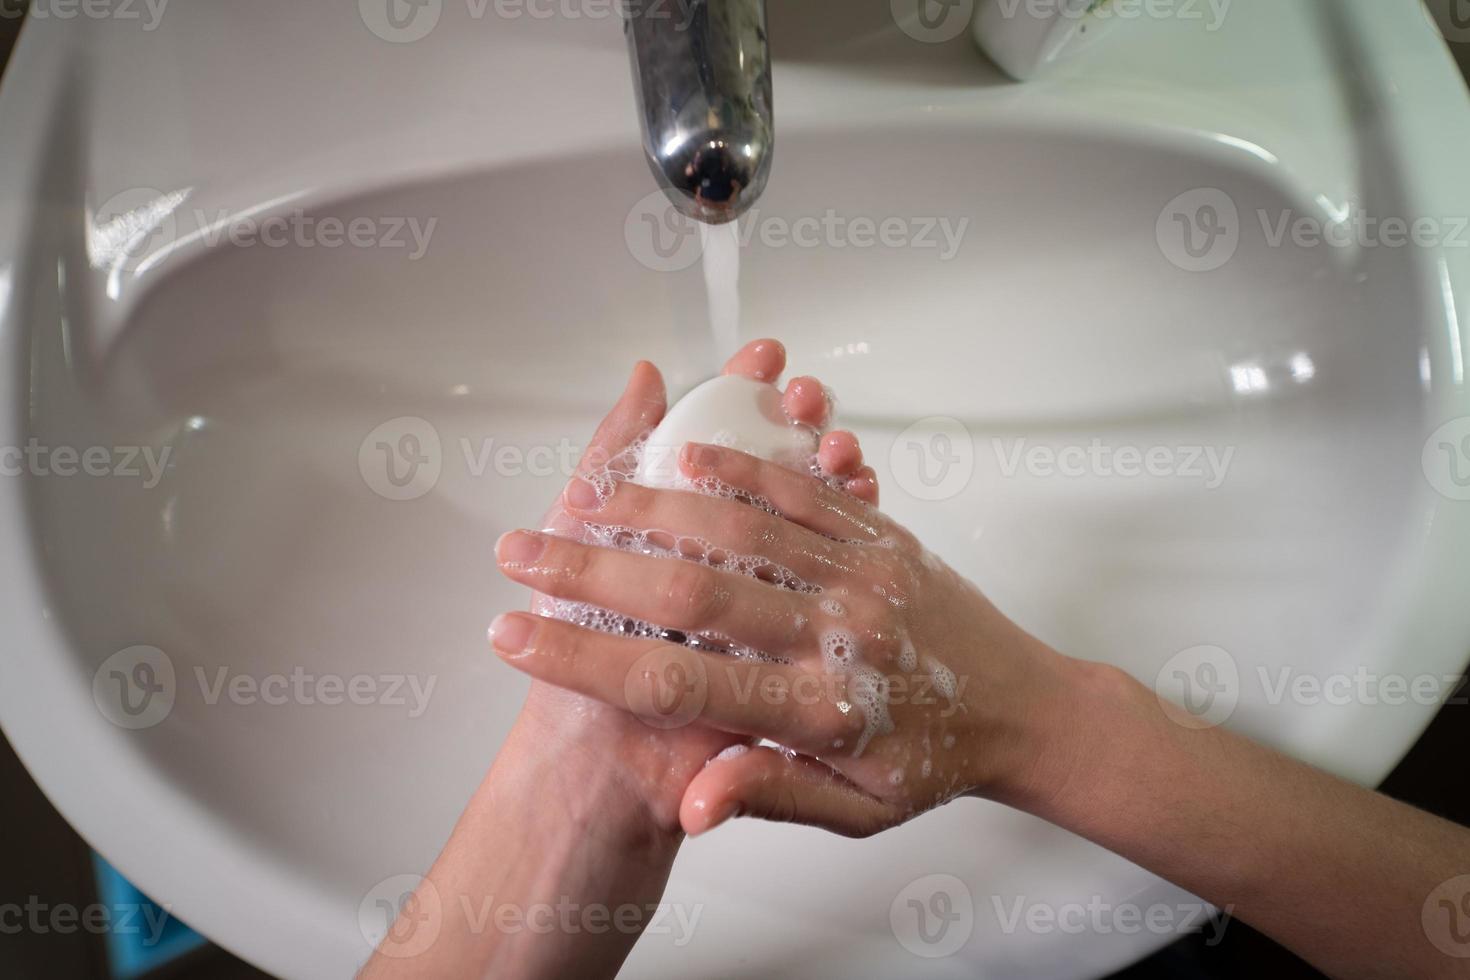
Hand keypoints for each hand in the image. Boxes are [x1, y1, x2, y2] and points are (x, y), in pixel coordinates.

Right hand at [490, 411, 1080, 837]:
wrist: (1026, 707)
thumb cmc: (933, 762)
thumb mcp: (854, 812)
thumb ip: (768, 793)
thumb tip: (692, 798)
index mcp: (815, 711)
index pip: (673, 685)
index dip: (582, 659)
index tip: (511, 636)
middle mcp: (833, 635)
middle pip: (689, 593)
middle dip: (588, 571)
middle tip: (516, 554)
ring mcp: (858, 577)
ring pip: (738, 527)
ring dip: (650, 508)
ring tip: (579, 502)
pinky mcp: (878, 538)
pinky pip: (803, 493)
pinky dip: (742, 469)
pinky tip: (685, 455)